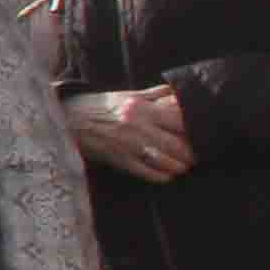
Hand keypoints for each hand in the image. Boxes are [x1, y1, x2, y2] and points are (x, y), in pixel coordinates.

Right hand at [66, 85, 193, 180]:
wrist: (66, 120)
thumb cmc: (100, 107)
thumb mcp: (127, 96)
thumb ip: (155, 94)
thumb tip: (180, 92)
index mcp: (142, 108)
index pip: (181, 120)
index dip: (196, 129)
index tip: (202, 133)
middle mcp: (138, 127)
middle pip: (179, 146)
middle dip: (192, 153)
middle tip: (197, 154)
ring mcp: (129, 146)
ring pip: (168, 163)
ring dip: (180, 167)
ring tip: (183, 165)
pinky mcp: (120, 161)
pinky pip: (151, 174)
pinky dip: (163, 176)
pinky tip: (166, 174)